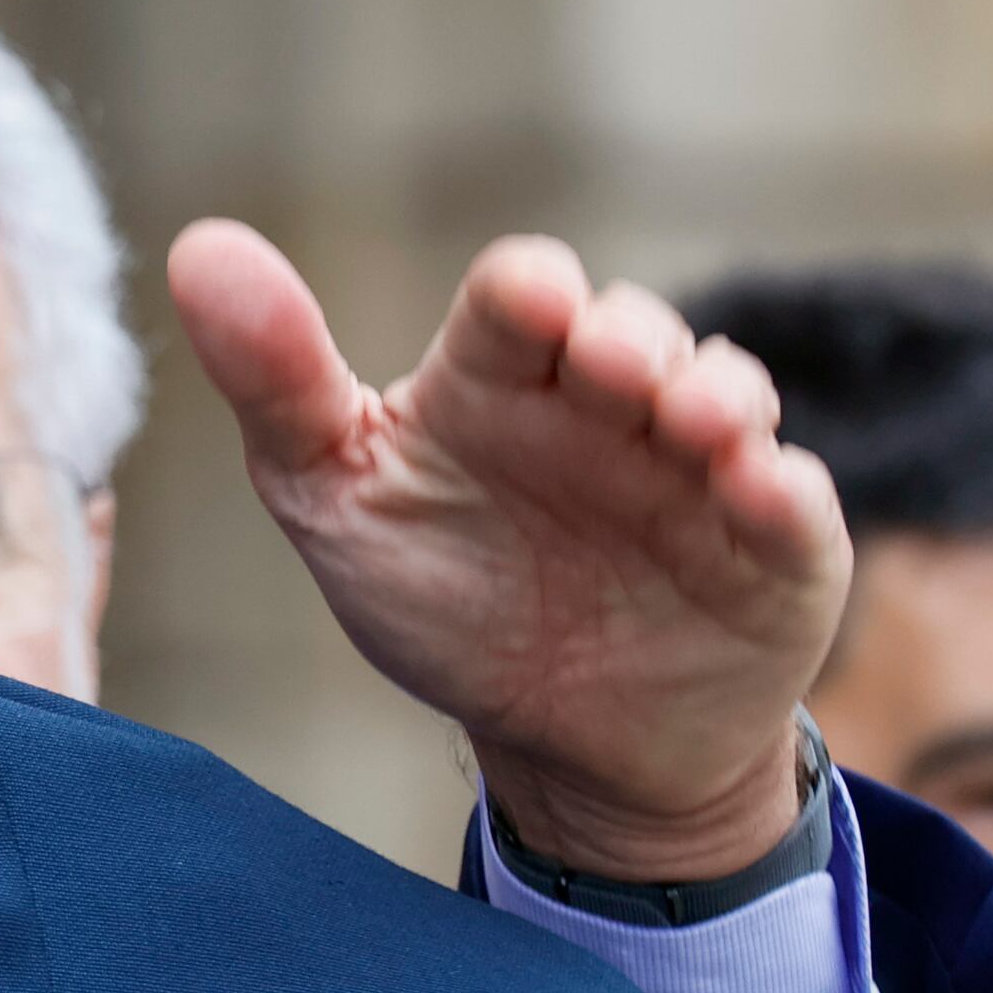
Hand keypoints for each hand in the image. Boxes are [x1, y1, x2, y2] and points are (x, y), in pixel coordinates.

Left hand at [168, 224, 844, 880]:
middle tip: (607, 368)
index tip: (527, 303)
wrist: (554, 745)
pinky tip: (755, 488)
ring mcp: (698, 469)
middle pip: (631, 330)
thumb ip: (275, 382)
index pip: (518, 301)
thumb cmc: (440, 597)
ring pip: (727, 391)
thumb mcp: (334, 497)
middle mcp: (605, 405)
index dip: (529, 292)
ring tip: (690, 423)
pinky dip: (782, 489)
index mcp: (498, 379)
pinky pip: (795, 502)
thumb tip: (197, 247)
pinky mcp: (773, 548)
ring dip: (715, 393)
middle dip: (627, 337)